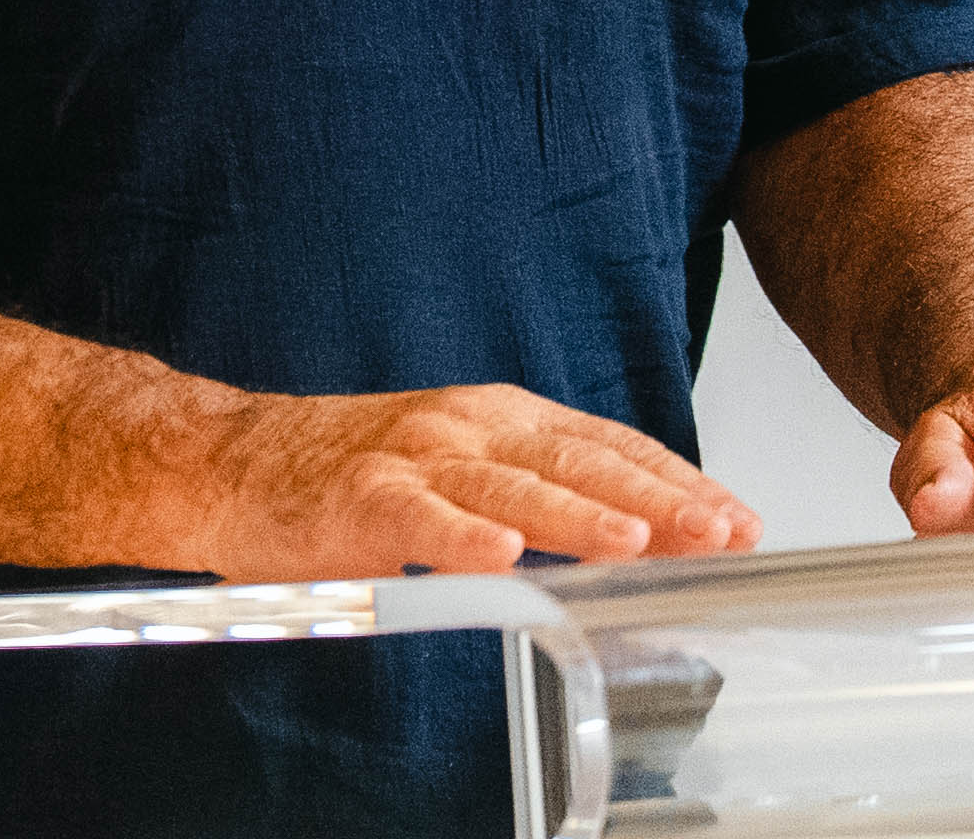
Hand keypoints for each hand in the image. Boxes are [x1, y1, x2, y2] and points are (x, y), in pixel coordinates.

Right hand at [175, 384, 761, 578]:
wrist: (235, 462)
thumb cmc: (355, 472)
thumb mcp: (464, 467)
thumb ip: (541, 494)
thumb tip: (641, 537)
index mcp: (501, 417)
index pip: (608, 444)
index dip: (676, 479)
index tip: (739, 516)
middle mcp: (467, 426)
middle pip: (577, 460)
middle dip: (658, 497)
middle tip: (721, 531)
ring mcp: (413, 458)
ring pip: (511, 487)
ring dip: (578, 514)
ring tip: (638, 539)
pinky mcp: (360, 498)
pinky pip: (418, 518)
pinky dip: (460, 536)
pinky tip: (500, 556)